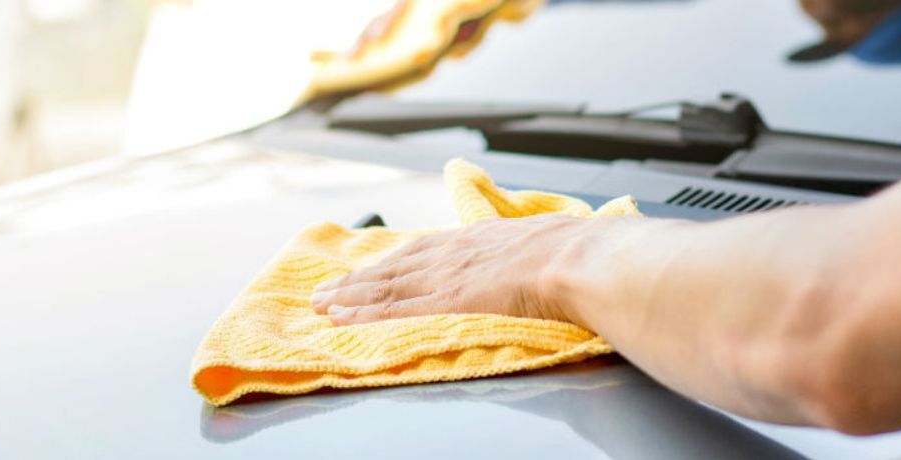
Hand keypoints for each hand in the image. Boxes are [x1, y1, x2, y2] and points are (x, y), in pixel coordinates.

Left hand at [308, 214, 627, 325]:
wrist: (579, 258)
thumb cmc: (577, 252)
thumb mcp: (552, 239)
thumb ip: (536, 250)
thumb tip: (550, 255)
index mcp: (482, 237)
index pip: (426, 249)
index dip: (395, 261)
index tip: (372, 268)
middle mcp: (457, 252)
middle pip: (396, 267)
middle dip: (358, 279)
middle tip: (327, 289)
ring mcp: (450, 275)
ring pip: (387, 286)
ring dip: (350, 296)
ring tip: (321, 304)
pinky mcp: (448, 299)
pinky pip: (395, 309)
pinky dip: (364, 313)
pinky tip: (342, 318)